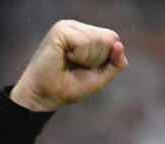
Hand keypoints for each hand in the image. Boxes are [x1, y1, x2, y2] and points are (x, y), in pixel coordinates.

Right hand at [10, 20, 126, 112]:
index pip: (112, 39)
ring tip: (69, 63)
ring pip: (97, 39)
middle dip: (97, 59)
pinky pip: (84, 42)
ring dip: (87, 59)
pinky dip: (79, 56)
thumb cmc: (68, 87)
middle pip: (108, 38)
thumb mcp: (99, 77)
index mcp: (85, 33)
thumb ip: (115, 64)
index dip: (105, 59)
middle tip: (76, 66)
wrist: (44, 97)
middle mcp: (76, 26)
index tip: (85, 68)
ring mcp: (67, 27)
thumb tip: (119, 45)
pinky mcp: (59, 31)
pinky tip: (64, 58)